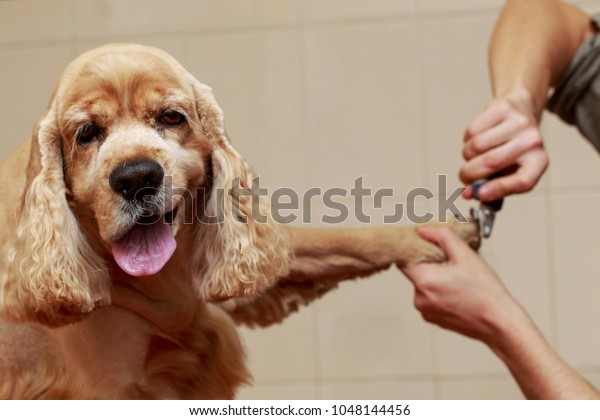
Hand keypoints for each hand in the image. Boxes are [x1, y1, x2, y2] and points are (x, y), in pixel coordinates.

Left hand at [401, 226, 521, 342]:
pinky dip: (439, 293)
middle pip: (415, 272)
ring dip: (435, 279)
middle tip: (452, 265)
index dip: (415, 251)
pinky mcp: (432, 318)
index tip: (428, 248)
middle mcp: (419, 298)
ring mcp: (425, 311)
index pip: (404, 259)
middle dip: (430, 265)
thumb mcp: (466, 255)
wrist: (499, 322)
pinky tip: (457, 293)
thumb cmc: (486, 293)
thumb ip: (442, 237)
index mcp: (424, 281)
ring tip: (458, 281)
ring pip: (423, 285)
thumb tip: (423, 230)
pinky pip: (429, 298)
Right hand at [460, 88, 548, 201]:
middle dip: (469, 174)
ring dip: (468, 155)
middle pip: (491, 162)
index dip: (499, 189)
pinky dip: (467, 139)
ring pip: (476, 146)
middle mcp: (533, 141)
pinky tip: (478, 136)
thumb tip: (468, 193)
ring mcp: (518, 123)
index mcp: (538, 162)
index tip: (480, 194)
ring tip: (475, 153)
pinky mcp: (503, 108)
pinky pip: (472, 131)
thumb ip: (491, 185)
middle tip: (464, 177)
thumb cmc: (513, 147)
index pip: (522, 181)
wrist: (522, 109)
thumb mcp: (509, 169)